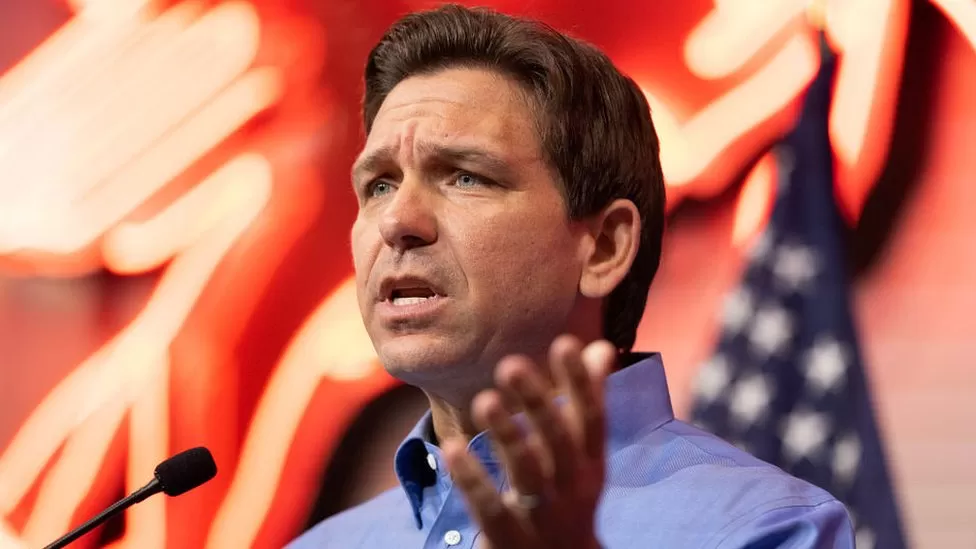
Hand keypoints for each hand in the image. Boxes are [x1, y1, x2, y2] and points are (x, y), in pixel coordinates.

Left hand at [442, 335, 615, 548]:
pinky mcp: (509, 537)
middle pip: (558, 443)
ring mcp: (543, 516)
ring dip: (507, 436)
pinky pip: (490, 507)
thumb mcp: (583, 454)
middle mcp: (572, 488)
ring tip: (486, 400)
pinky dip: (473, 479)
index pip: (592, 419)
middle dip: (538, 403)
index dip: (581, 383)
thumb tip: (599, 346)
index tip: (565, 343)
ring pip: (527, 474)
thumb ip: (587, 401)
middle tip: (511, 365)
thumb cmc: (567, 496)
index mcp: (590, 463)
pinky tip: (454, 449)